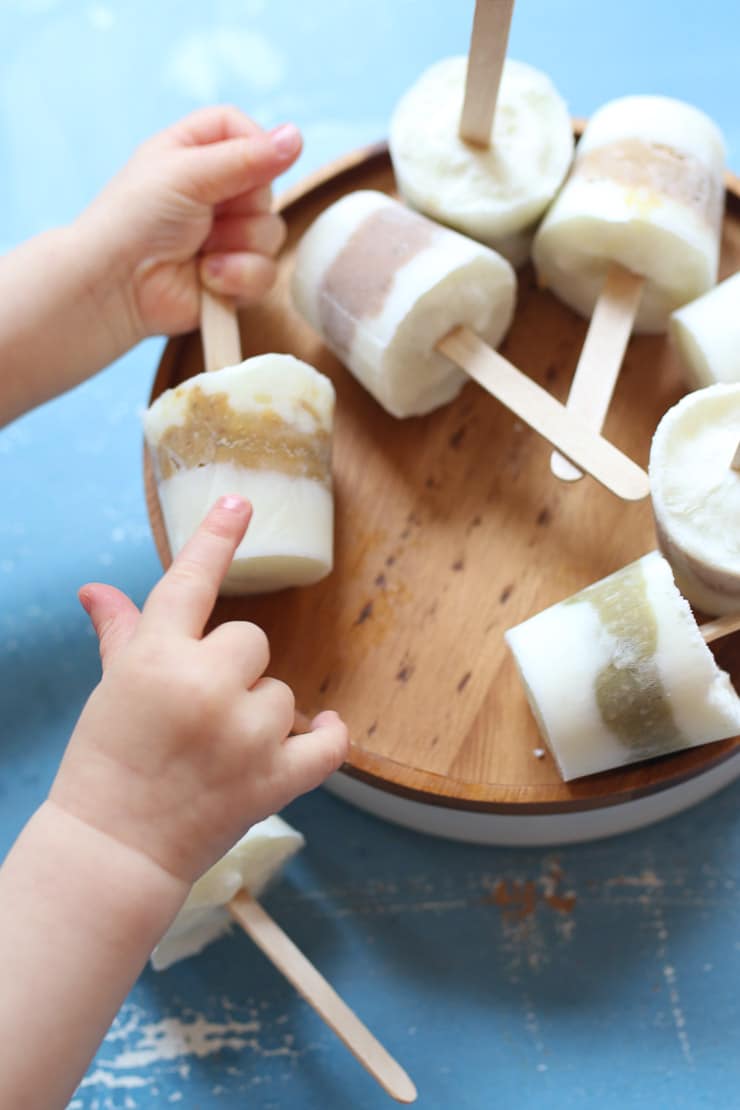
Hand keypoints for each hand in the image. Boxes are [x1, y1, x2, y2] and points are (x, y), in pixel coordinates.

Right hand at [49, 495, 347, 883]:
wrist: (113, 849)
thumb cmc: (105, 763)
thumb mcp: (109, 690)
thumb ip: (119, 634)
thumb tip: (96, 590)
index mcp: (155, 657)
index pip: (190, 581)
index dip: (216, 538)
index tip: (240, 501)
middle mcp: (203, 686)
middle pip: (251, 641)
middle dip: (232, 668)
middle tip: (201, 708)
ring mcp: (244, 734)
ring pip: (283, 693)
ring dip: (262, 714)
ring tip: (221, 750)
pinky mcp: (274, 779)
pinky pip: (326, 744)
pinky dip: (328, 738)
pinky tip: (322, 731)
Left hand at [77, 106, 301, 341]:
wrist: (117, 286)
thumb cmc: (135, 220)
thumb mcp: (188, 174)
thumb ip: (246, 158)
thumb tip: (296, 136)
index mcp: (195, 153)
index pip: (245, 131)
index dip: (256, 146)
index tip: (253, 162)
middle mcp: (215, 192)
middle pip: (267, 186)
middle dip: (243, 208)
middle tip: (207, 217)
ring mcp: (227, 236)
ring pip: (272, 233)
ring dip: (238, 245)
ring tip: (201, 253)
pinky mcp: (234, 276)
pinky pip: (266, 273)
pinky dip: (238, 277)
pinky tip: (207, 278)